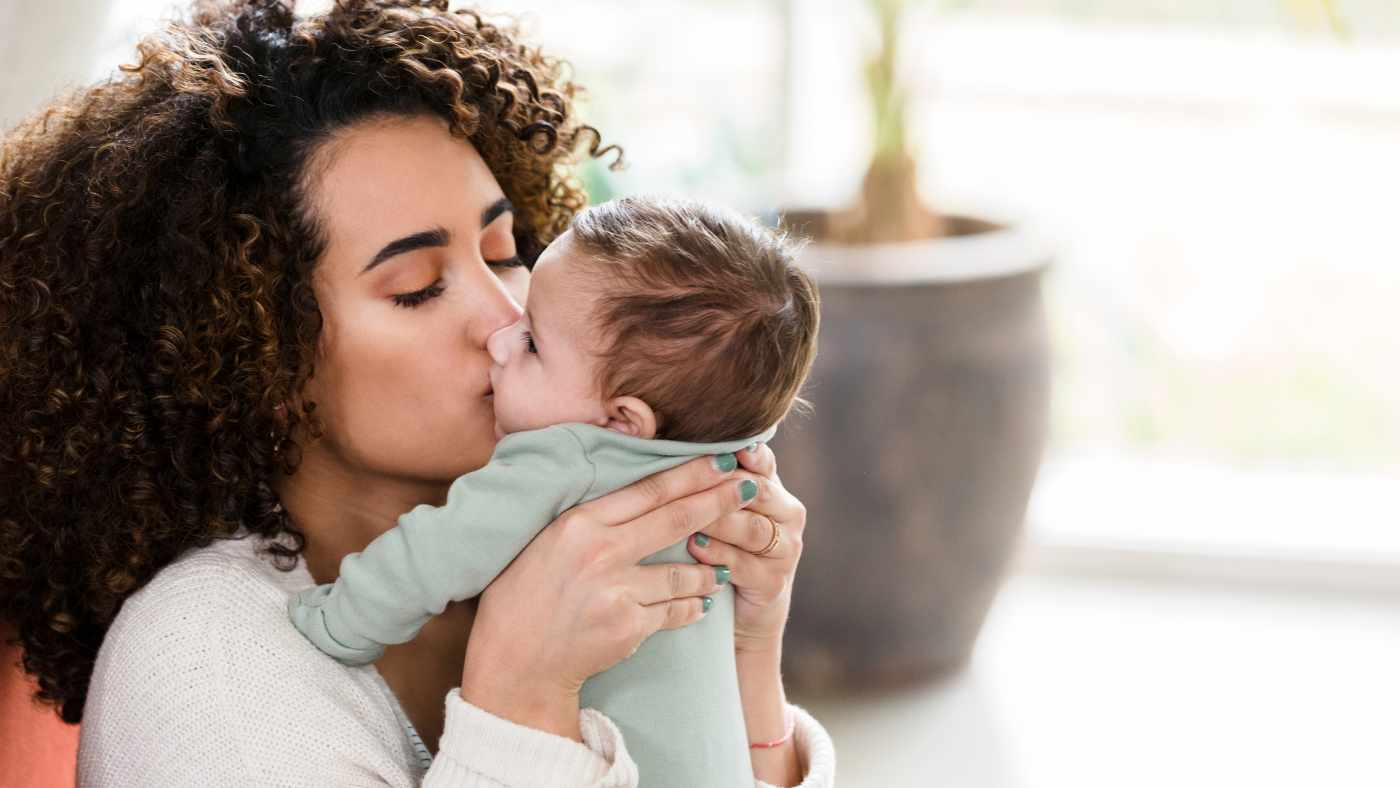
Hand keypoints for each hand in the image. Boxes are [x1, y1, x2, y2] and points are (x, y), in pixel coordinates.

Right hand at [460, 453, 758, 738]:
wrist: (515, 662)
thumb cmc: (525, 595)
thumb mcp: (547, 541)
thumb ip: (591, 517)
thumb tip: (637, 490)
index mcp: (579, 522)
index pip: (648, 489)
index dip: (691, 472)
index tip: (722, 458)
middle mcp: (600, 552)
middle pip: (675, 518)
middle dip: (719, 501)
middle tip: (750, 487)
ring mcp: (617, 590)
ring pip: (683, 570)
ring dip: (710, 568)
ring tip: (725, 567)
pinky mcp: (630, 626)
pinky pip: (676, 610)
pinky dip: (692, 606)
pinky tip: (703, 604)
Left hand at [687, 442, 805, 656]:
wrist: (743, 609)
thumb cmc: (723, 547)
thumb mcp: (721, 510)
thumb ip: (711, 479)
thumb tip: (670, 438)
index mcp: (775, 490)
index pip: (764, 463)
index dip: (750, 454)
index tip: (733, 447)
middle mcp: (788, 516)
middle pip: (760, 492)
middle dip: (724, 488)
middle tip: (692, 481)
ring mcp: (785, 551)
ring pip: (753, 528)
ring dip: (720, 522)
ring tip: (691, 519)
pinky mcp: (773, 582)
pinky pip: (745, 565)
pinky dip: (719, 556)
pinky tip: (696, 549)